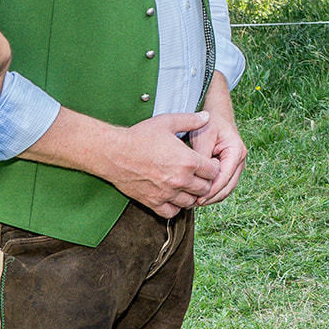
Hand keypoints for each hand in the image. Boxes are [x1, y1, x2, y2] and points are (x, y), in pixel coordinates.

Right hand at [105, 111, 219, 217]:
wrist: (114, 153)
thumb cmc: (140, 136)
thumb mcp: (167, 122)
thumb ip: (191, 120)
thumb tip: (207, 116)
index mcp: (187, 161)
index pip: (214, 172)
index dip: (213, 167)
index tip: (208, 163)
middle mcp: (180, 180)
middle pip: (205, 188)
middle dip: (205, 181)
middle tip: (198, 174)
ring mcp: (167, 194)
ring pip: (191, 202)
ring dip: (191, 194)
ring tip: (186, 185)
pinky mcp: (153, 202)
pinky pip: (172, 212)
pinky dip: (175, 206)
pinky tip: (172, 196)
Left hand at [190, 79, 245, 205]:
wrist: (216, 115)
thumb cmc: (209, 124)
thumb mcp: (203, 136)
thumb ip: (202, 156)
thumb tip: (199, 177)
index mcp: (236, 151)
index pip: (224, 177)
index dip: (211, 190)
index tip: (197, 198)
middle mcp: (240, 161)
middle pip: (228, 186)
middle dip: (212, 196)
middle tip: (194, 203)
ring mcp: (236, 166)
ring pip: (226, 188)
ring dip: (212, 196)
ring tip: (195, 202)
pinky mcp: (230, 168)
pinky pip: (223, 184)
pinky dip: (213, 191)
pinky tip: (198, 195)